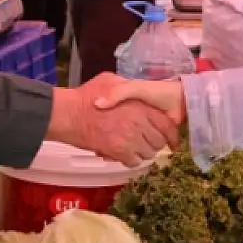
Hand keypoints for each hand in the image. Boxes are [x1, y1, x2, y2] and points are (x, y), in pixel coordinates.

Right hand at [50, 76, 180, 164]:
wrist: (69, 114)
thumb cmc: (87, 96)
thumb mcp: (111, 81)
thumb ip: (127, 87)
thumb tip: (136, 91)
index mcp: (141, 105)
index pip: (167, 125)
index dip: (172, 136)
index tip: (173, 142)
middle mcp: (139, 122)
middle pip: (159, 141)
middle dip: (154, 144)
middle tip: (147, 143)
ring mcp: (130, 138)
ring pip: (148, 153)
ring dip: (143, 153)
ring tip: (134, 149)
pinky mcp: (119, 151)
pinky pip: (134, 162)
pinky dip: (131, 161)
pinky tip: (125, 156)